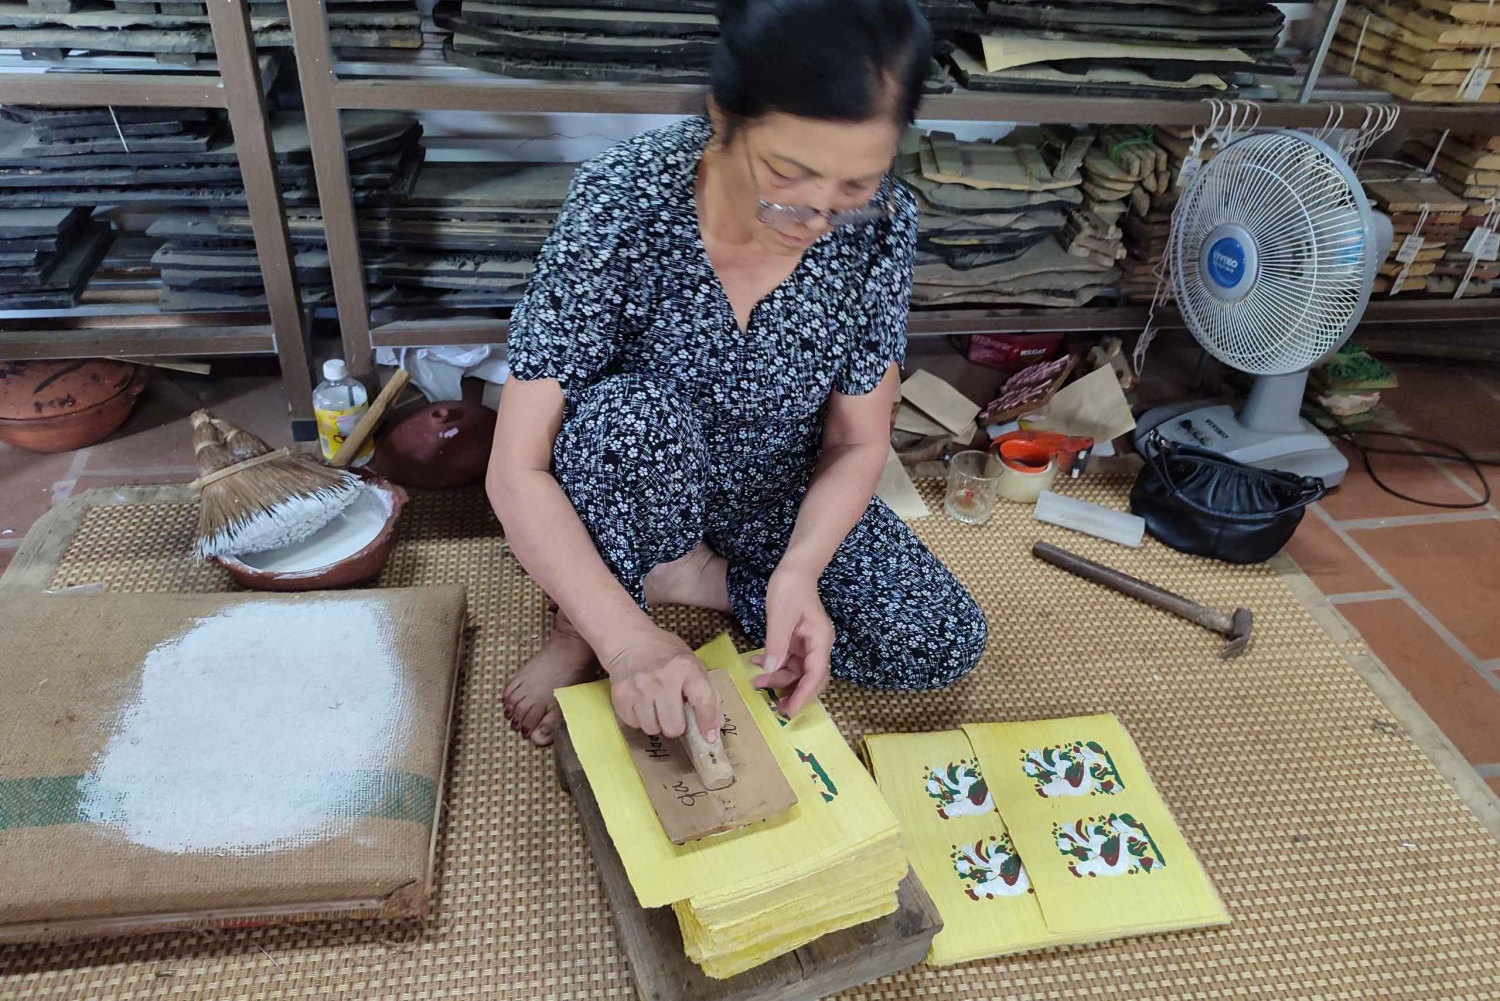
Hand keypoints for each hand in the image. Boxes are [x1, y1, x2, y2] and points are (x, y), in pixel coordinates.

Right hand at [604, 624, 721, 740]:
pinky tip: (641, 702)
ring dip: (656, 722)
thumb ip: (707, 692)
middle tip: (673, 711)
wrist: (628, 641)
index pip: (702, 699)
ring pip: (653, 729)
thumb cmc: (665, 654)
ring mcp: (638, 689)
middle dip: (676, 724)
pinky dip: (640, 718)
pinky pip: (635, 725)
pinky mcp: (621, 697)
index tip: (709, 736)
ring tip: (656, 705)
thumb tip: (714, 727)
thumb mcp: (691, 663)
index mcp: (685, 666)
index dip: (707, 721)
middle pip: (674, 727)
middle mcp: (661, 679)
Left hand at [751, 563, 833, 715]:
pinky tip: (757, 663)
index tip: (789, 711)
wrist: (794, 569)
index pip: (815, 675)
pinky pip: (789, 659)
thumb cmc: (789, 588)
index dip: (803, 695)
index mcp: (820, 640)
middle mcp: (818, 645)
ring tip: (756, 682)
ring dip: (779, 678)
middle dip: (792, 691)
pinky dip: (775, 664)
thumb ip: (776, 645)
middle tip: (773, 705)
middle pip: (809, 678)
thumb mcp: (780, 616)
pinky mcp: (798, 640)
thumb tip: (771, 670)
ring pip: (797, 671)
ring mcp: (808, 643)